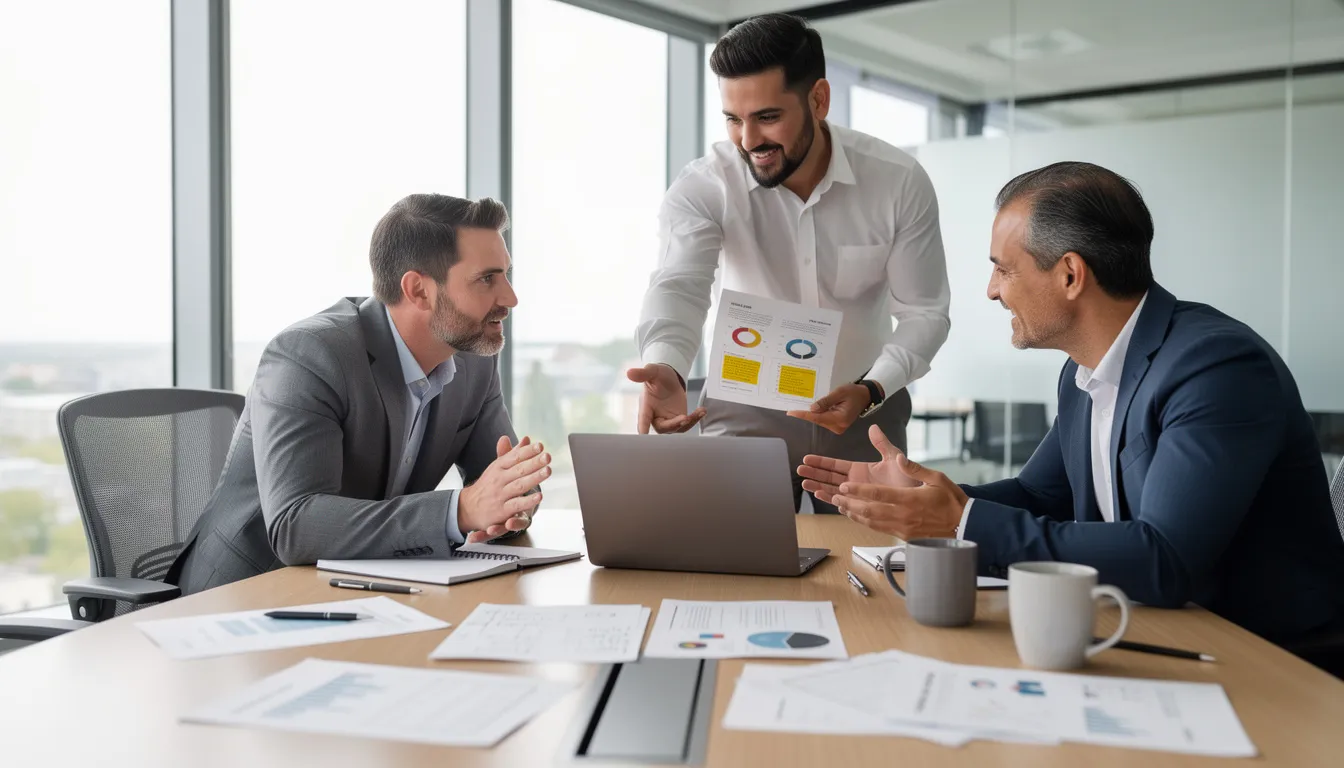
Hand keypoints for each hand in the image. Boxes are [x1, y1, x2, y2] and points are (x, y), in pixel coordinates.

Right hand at [459, 435, 548, 543]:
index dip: (527, 451)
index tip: (540, 446)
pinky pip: (516, 504)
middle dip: (534, 462)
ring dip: (534, 478)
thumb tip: (527, 438)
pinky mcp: (502, 510)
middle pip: (519, 469)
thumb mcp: (498, 467)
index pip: (515, 457)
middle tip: (548, 456)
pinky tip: (539, 496)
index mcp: (499, 467)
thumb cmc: (488, 485)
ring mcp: (500, 495)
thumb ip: (513, 453)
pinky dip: (527, 501)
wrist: (468, 507)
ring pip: (519, 485)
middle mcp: (499, 479)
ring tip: (548, 471)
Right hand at [626, 363, 705, 433]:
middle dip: (674, 425)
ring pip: (677, 429)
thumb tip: (629, 372)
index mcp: (646, 407)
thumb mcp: (652, 371)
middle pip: (663, 428)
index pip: (643, 420)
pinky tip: (702, 411)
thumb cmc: (657, 375)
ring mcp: (668, 420)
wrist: (668, 378)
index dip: (643, 429)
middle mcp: (656, 417)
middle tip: (685, 417)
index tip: (644, 437)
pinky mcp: (678, 419)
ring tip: (699, 412)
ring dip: (689, 423)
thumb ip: (643, 373)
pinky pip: (687, 424)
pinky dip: (696, 419)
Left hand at [786, 383, 874, 434]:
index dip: (803, 414)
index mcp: (840, 419)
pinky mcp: (836, 425)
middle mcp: (838, 426)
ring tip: (798, 405)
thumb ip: (826, 401)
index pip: (817, 417)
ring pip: (819, 420)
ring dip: (810, 413)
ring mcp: (837, 427)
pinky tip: (810, 407)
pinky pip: (823, 419)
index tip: (791, 412)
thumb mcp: (840, 392)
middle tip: (792, 404)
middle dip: (805, 413)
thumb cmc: (854, 392)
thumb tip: (812, 408)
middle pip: (817, 420)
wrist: (865, 396)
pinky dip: (817, 413)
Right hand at [797, 425, 918, 502]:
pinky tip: (820, 495)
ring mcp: (857, 495)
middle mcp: (855, 482)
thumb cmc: (908, 478)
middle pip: (829, 477)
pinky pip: (842, 503)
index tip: (808, 458)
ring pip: (832, 490)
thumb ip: (882, 443)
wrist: (918, 497)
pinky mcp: (861, 505)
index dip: (821, 462)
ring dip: (818, 486)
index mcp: (860, 469)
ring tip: (804, 483)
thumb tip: (873, 428)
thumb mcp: (894, 457)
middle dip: (814, 474)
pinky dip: (831, 499)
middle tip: (800, 470)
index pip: (835, 465)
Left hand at [831, 454, 968, 539]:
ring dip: (853, 513)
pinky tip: (857, 516)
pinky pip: (879, 528)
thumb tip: (901, 458)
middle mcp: (903, 515)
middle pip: (869, 510)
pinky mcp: (903, 535)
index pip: (878, 494)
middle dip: (849, 502)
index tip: (844, 486)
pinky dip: (865, 522)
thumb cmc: (952, 501)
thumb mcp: (937, 479)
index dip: (858, 490)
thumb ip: (916, 469)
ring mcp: (902, 528)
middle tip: (833, 495)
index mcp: (910, 499)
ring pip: (871, 522)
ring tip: (839, 505)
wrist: (964, 526)